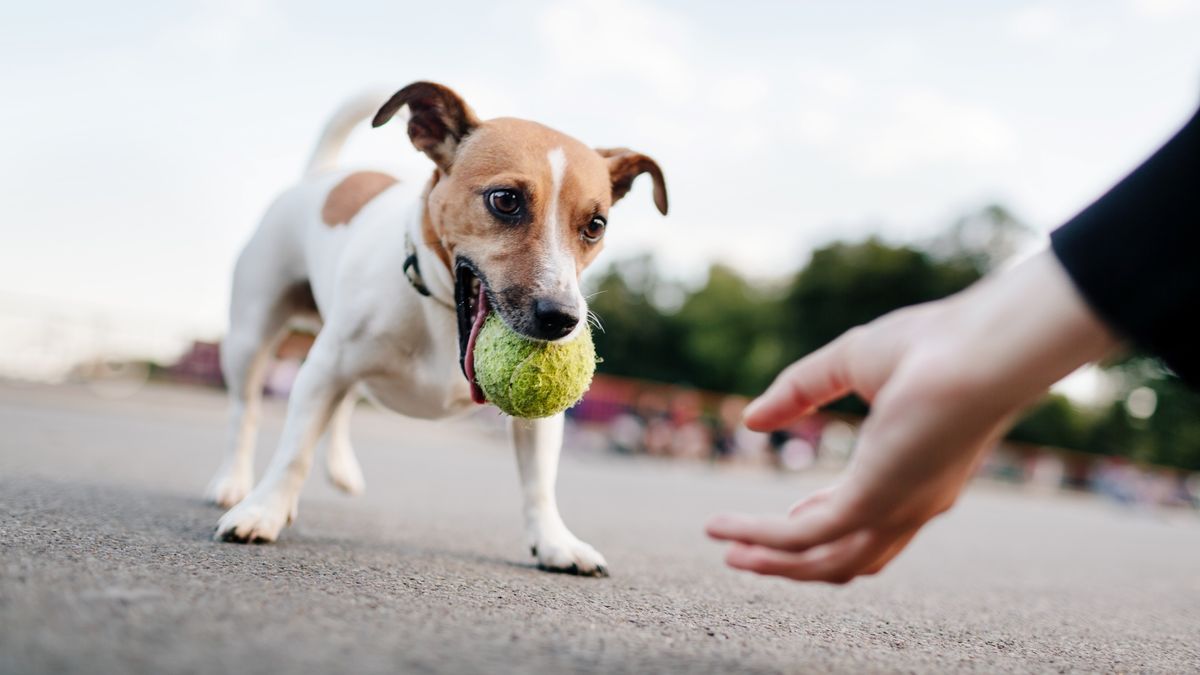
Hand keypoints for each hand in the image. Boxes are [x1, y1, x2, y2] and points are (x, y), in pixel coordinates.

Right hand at [706, 250, 1118, 582]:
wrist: (985, 347)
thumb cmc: (936, 343)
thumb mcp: (853, 361)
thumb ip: (800, 390)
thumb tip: (752, 420)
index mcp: (920, 473)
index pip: (871, 520)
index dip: (826, 522)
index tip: (792, 514)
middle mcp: (914, 504)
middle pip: (850, 558)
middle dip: (795, 562)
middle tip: (748, 555)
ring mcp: (896, 510)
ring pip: (825, 562)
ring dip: (772, 564)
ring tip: (729, 557)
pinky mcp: (873, 503)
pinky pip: (803, 537)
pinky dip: (758, 537)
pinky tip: (723, 528)